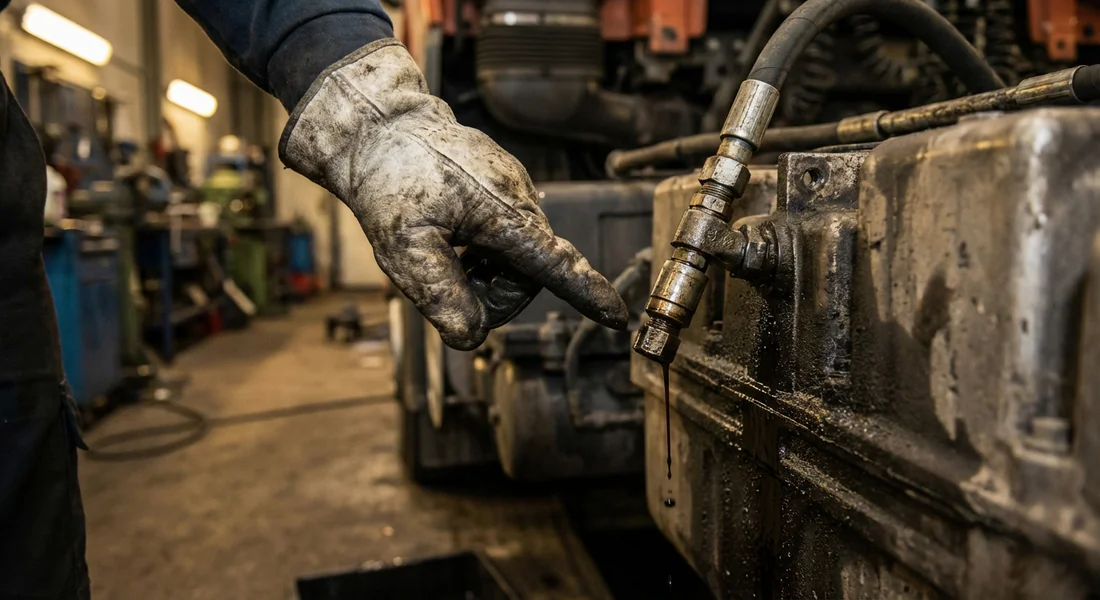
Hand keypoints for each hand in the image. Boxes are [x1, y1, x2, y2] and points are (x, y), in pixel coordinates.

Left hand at [280, 39, 627, 349]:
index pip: (556, 265)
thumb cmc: (392, 180)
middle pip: (528, 274)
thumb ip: (441, 295)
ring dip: (484, 270)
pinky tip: (450, 237)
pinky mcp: (501, 186)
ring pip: (516, 256)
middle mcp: (519, 199)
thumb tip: (470, 337)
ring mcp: (513, 189)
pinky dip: (481, 249)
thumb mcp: (404, 248)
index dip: (587, 295)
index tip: (617, 318)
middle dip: (492, 292)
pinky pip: (504, 233)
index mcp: (504, 215)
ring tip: (443, 253)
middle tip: (447, 283)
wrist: (380, 126)